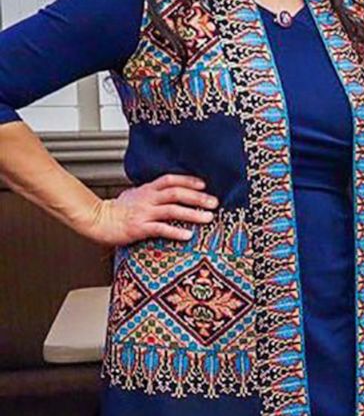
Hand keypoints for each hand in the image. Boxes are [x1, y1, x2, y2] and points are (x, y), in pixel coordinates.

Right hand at [81, 174, 216, 245]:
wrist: (97, 220)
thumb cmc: (117, 210)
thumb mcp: (135, 195)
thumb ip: (152, 192)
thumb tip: (170, 190)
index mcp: (147, 190)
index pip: (170, 180)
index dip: (188, 181)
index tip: (204, 184)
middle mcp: (147, 199)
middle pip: (176, 193)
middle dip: (197, 197)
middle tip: (214, 202)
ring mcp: (144, 213)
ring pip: (172, 210)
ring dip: (192, 214)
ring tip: (207, 218)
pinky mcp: (139, 228)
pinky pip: (160, 229)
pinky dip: (175, 232)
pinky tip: (188, 235)